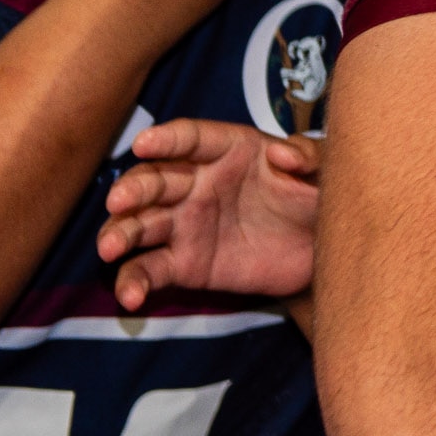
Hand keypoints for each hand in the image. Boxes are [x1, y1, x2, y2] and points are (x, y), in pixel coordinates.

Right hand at [100, 118, 319, 308]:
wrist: (321, 251)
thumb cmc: (318, 197)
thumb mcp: (325, 173)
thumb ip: (310, 157)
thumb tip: (284, 154)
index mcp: (229, 150)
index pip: (191, 138)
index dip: (167, 140)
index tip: (144, 143)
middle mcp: (197, 183)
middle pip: (155, 181)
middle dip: (133, 189)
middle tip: (119, 201)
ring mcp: (185, 223)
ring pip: (140, 224)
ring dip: (120, 233)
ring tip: (110, 248)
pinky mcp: (183, 263)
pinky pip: (149, 270)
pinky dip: (132, 282)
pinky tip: (130, 297)